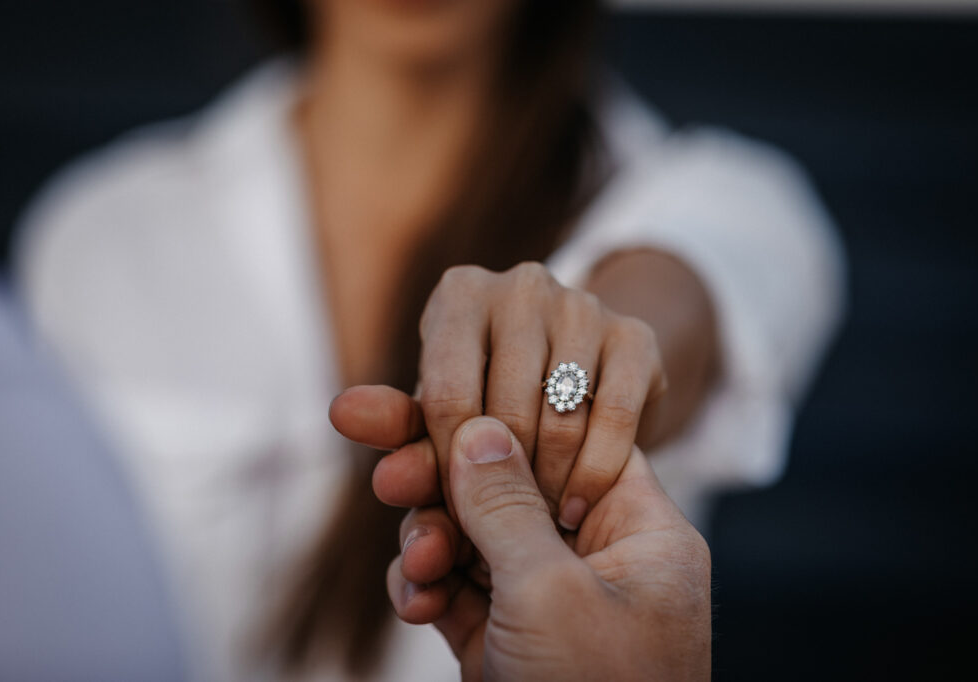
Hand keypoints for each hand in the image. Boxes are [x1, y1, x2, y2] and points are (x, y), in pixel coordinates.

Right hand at [382, 416, 710, 680]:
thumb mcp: (550, 593)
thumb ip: (507, 504)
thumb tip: (477, 424)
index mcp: (640, 533)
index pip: (569, 446)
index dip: (504, 421)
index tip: (438, 408)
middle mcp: (598, 560)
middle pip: (511, 490)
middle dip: (444, 484)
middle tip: (384, 470)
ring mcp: (549, 601)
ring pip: (475, 539)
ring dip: (432, 545)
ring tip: (417, 566)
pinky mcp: (507, 640)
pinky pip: (460, 591)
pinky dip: (431, 591)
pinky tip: (416, 603)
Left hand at [396, 261, 668, 529]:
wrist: (578, 373)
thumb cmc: (486, 396)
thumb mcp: (439, 412)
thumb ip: (396, 423)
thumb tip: (340, 414)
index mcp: (461, 293)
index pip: (446, 395)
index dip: (448, 470)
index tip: (453, 516)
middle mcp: (523, 284)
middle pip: (506, 410)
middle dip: (499, 486)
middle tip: (495, 536)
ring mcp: (584, 304)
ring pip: (561, 419)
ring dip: (546, 489)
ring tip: (530, 525)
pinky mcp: (636, 335)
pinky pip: (614, 418)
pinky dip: (593, 474)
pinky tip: (574, 508)